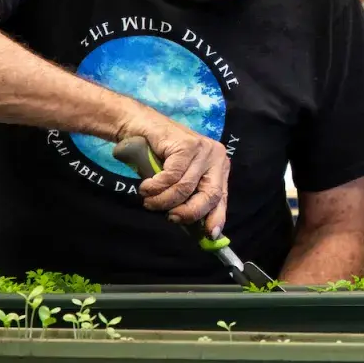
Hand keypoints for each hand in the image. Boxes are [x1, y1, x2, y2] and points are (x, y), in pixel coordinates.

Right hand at [115, 108, 230, 236]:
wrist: (141, 127)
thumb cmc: (160, 156)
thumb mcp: (180, 179)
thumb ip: (191, 197)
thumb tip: (199, 230)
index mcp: (219, 167)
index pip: (222, 197)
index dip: (216, 218)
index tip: (209, 235)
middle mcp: (216, 156)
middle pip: (209, 195)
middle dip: (189, 212)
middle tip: (171, 218)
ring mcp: (202, 149)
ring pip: (186, 188)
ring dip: (164, 201)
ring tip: (149, 201)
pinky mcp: (186, 145)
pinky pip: (171, 177)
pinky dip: (156, 187)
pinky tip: (146, 188)